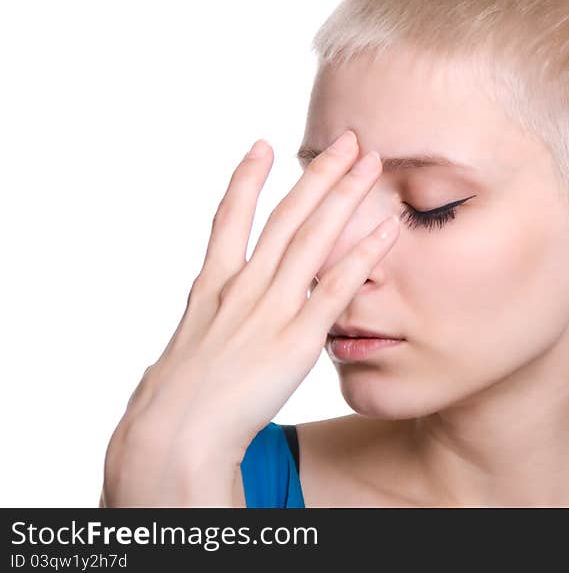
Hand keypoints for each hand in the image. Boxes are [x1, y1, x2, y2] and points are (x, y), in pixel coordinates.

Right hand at [101, 130, 398, 505]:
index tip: (263, 145)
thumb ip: (207, 323)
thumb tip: (209, 320)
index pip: (230, 219)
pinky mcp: (296, 338)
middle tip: (347, 140)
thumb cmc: (178, 401)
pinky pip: (337, 287)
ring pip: (313, 237)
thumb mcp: (187, 346)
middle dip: (318, 174)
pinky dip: (364, 254)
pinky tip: (389, 229)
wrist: (176, 432)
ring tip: (371, 162)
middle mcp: (243, 286)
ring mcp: (271, 308)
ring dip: (345, 195)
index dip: (247, 179)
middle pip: (286, 216)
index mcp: (212, 286)